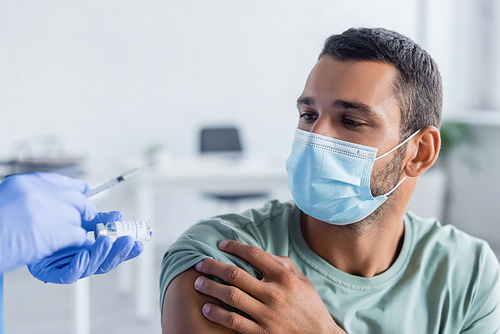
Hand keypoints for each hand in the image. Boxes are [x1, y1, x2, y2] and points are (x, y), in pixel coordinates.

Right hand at [0, 172, 96, 272]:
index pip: (60, 181)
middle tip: (85, 218)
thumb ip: (30, 198)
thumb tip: (53, 203)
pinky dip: (75, 242)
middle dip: (82, 209)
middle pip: (76, 197)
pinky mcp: (56, 230)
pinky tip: (66, 246)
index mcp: (24, 182)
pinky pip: (77, 234)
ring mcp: (49, 210)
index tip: (81, 194)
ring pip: (77, 217)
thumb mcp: (6, 202)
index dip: (74, 190)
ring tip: (59, 238)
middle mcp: (38, 191)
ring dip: (72, 229)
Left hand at [28, 211, 143, 283]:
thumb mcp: (74, 209)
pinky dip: (78, 267)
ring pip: (90, 267)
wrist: (14, 223)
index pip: (109, 249)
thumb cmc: (44, 216)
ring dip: (102, 255)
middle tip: (129, 242)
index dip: (124, 248)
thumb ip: (93, 214)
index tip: (138, 242)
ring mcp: (65, 265)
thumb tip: (117, 215)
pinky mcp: (50, 272)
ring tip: (108, 242)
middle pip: (104, 261)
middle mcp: (78, 257)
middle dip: (119, 252)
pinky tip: (84, 255)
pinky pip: (67, 274)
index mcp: (86, 244)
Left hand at [193, 240, 344, 333]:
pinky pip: (232, 321)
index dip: (234, 246)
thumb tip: (262, 253)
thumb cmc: (310, 308)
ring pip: (229, 296)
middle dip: (213, 266)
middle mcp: (274, 293)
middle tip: (200, 263)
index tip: (221, 244)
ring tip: (198, 283)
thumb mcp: (303, 282)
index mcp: (284, 277)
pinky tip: (206, 308)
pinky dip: (216, 313)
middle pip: (235, 274)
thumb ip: (283, 265)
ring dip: (209, 287)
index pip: (254, 254)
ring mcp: (266, 315)